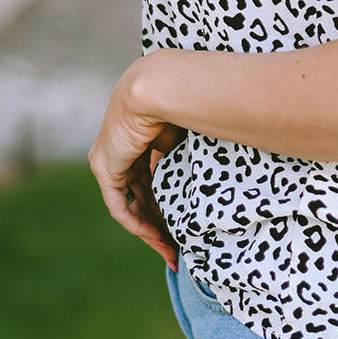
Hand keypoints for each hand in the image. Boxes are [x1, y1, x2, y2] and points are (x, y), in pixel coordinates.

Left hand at [88, 59, 186, 270]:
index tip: (185, 225)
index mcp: (145, 136)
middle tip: (177, 248)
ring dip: (150, 230)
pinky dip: (136, 223)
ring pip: (131, 204)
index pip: (154, 179)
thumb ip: (195, 157)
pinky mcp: (105, 167)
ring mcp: (111, 158)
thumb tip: (232, 161)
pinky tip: (155, 237)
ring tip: (170, 251)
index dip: (169, 204)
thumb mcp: (192, 136)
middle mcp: (125, 148)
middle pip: (142, 195)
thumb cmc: (186, 100)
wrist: (161, 87)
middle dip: (160, 224)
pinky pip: (119, 204)